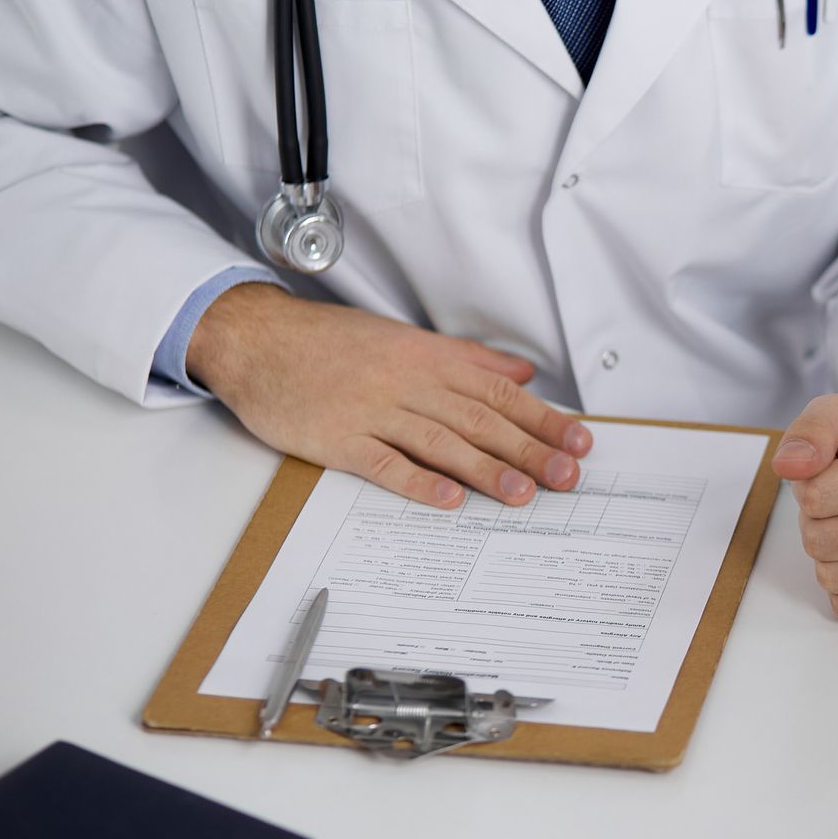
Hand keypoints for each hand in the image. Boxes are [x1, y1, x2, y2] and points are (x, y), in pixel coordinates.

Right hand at [186, 284, 592, 507]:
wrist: (259, 338)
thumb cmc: (333, 342)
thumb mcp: (406, 340)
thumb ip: (468, 360)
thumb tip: (522, 375)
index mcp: (429, 360)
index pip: (499, 393)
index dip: (542, 419)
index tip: (578, 443)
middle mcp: (409, 383)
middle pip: (480, 420)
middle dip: (529, 450)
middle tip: (567, 477)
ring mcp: (373, 411)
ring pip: (441, 442)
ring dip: (485, 470)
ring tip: (523, 494)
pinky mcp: (339, 438)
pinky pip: (383, 463)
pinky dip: (417, 482)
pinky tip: (447, 500)